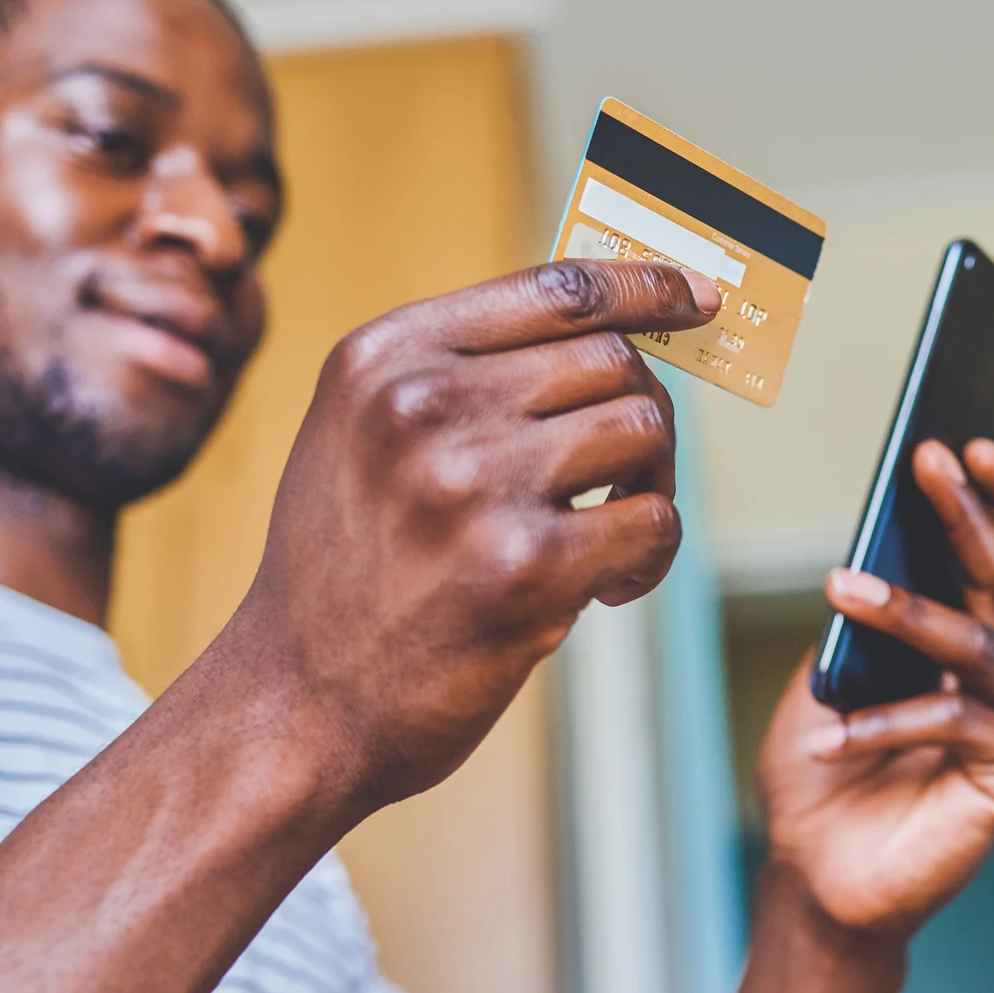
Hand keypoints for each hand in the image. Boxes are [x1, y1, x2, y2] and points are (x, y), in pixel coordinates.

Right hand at [222, 259, 717, 809]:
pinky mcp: (524, 567)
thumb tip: (609, 331)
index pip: (556, 288)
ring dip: (651, 486)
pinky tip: (607, 589)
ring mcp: (473, 482)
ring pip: (644, 430)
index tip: (699, 297)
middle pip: (614, 360)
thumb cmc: (345, 576)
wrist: (294, 705)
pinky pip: (653, 522)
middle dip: (641, 418)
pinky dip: (650, 557)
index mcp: (385, 356)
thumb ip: (459, 375)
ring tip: (608, 535)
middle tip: (621, 482)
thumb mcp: (361, 437)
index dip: (647, 287)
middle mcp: (424, 404)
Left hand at [754, 439, 993, 940]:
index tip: (960, 443)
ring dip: (906, 611)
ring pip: (978, 644)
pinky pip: (958, 722)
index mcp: (968, 653)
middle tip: (934, 459)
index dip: (988, 502)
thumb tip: (870, 558)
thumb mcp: (825, 683)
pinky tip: (833, 731)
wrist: (816, 885)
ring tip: (842, 586)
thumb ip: (857, 628)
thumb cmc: (819, 785)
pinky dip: (891, 721)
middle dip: (969, 514)